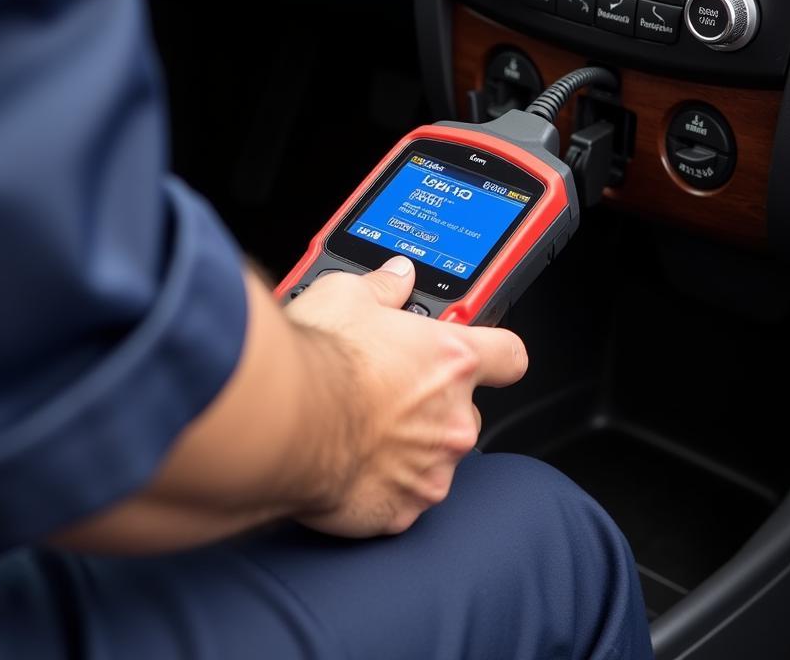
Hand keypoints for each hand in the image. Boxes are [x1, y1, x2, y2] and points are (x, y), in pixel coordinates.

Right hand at [285, 256, 527, 537]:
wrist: (282, 421)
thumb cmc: (317, 361)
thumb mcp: (346, 295)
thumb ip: (383, 287)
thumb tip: (396, 277)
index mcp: (451, 360)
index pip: (508, 356)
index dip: (495, 354)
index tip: (478, 356)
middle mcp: (453, 419)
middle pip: (466, 412)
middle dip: (434, 406)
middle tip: (387, 394)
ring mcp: (431, 471)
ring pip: (434, 459)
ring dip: (408, 449)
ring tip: (358, 431)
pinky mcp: (402, 512)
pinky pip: (401, 499)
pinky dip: (380, 487)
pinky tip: (346, 466)